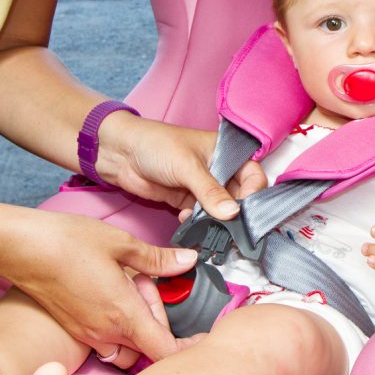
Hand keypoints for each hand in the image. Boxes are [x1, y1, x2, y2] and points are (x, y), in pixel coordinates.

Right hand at [2, 207, 198, 361]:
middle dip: (159, 323)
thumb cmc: (67, 242)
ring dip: (137, 329)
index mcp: (124, 314)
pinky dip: (117, 324)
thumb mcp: (121, 243)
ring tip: (130, 290)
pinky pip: (105, 340)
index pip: (165, 351)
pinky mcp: (74, 328)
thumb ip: (158, 259)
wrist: (20, 247)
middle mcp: (106, 333)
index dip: (189, 350)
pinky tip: (110, 290)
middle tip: (150, 285)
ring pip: (125, 348)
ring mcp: (87, 334)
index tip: (202, 337)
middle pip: (148, 348)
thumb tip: (187, 261)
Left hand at [97, 114, 267, 219]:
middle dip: (236, 215)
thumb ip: (210, 191)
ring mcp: (204, 188)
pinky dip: (199, 223)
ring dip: (216, 222)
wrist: (121, 153)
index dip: (253, 194)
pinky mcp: (188, 201)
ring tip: (209, 229)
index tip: (243, 211)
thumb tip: (232, 214)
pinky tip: (187, 221)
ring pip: (221, 211)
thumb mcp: (187, 165)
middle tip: (230, 230)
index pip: (253, 176)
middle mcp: (220, 170)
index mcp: (227, 152)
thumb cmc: (156, 145)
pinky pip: (202, 218)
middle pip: (240, 198)